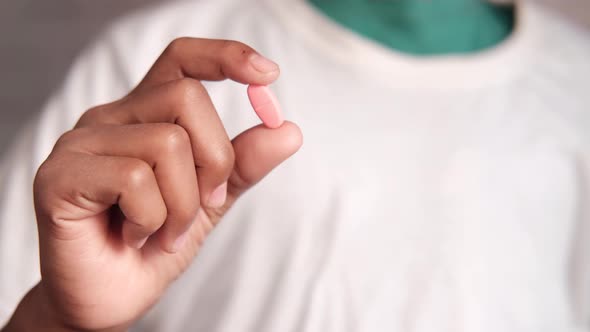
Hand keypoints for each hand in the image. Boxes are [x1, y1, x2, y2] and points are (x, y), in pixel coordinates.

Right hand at [7, 38, 301, 330]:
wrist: (110, 299)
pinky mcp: (60, 176)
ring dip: (183, 204)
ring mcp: (81, 144)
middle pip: (187, 99)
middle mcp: (110, 119)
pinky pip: (134, 178)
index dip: (225, 56)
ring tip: (163, 232)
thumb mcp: (210, 202)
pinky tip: (135, 237)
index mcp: (144, 116)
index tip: (267, 74)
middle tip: (204, 206)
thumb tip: (288, 129)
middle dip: (215, 161)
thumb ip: (243, 165)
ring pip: (166, 143)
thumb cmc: (153, 245)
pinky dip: (153, 219)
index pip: (182, 61)